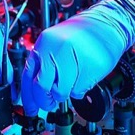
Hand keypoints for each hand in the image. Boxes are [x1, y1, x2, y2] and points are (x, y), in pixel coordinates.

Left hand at [20, 0, 134, 115]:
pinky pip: (78, 91)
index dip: (29, 97)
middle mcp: (56, 50)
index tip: (31, 109)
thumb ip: (44, 63)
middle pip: (41, 87)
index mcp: (44, 43)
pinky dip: (79, 90)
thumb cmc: (81, 35)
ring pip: (60, 92)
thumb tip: (35, 91)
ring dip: (65, 93)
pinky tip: (82, 77)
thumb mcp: (55, 42)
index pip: (28, 76)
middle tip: (50, 103)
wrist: (106, 25)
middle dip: (45, 101)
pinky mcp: (89, 69)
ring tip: (71, 82)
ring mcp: (73, 59)